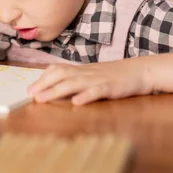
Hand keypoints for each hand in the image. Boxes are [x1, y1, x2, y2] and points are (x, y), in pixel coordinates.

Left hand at [27, 59, 152, 104]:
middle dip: (44, 84)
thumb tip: (59, 88)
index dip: (43, 78)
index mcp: (82, 70)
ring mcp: (99, 79)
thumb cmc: (116, 75)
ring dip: (57, 91)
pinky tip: (76, 103)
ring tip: (43, 98)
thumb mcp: (94, 75)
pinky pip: (97, 91)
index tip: (30, 88)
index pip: (58, 70)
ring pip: (74, 83)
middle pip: (62, 75)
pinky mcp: (111, 87)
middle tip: (30, 94)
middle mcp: (87, 73)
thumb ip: (78, 80)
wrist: (141, 70)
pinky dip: (86, 96)